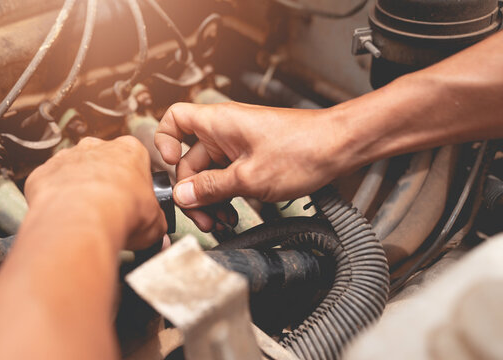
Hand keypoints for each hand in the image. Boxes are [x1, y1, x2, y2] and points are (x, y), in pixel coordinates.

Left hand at [25, 136, 166, 249]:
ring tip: (85, 216)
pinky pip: (50, 185)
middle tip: (109, 209)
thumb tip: (157, 235)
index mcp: (129, 150)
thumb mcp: (154, 223)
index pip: (136, 162)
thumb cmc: (120, 212)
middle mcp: (96, 147)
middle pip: (103, 162)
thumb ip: (156, 225)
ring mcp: (67, 158)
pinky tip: (64, 217)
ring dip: (79, 189)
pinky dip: (55, 199)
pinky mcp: (43, 173)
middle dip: (105, 182)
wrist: (82, 221)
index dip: (136, 184)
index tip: (134, 201)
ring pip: (74, 171)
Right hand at [155, 102, 345, 226]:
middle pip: (191, 160)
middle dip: (194, 191)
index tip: (171, 167)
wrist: (340, 147)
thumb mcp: (250, 178)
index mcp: (218, 123)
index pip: (174, 119)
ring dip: (211, 199)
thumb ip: (212, 188)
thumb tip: (183, 195)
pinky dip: (227, 195)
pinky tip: (233, 215)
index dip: (164, 142)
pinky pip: (228, 176)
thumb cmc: (303, 149)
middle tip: (204, 218)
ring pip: (210, 172)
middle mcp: (225, 131)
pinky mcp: (252, 157)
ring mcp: (238, 144)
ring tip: (221, 222)